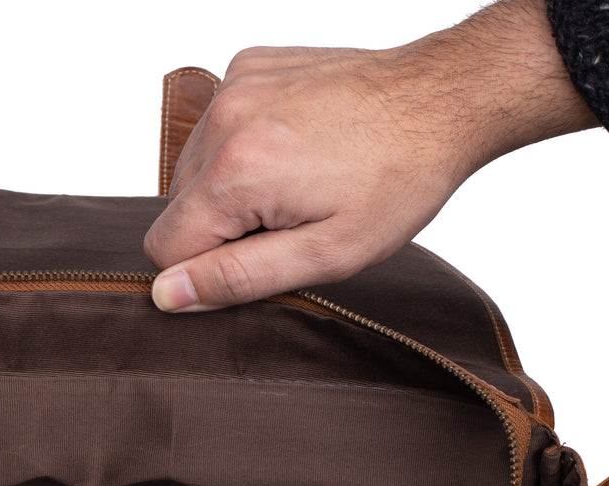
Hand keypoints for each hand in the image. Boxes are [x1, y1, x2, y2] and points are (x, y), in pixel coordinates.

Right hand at [145, 0, 596, 311]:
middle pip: (178, 208)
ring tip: (297, 180)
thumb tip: (169, 294)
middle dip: (224, 224)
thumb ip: (237, 278)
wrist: (444, 99)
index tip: (264, 252)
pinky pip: (217, 127)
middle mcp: (224, 120)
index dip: (209, 267)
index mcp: (236, 171)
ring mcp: (233, 86)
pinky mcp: (247, 67)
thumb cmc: (400, 178)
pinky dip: (245, 144)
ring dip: (233, 185)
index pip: (164, 248)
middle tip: (291, 216)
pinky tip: (295, 146)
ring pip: (193, 169)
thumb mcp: (327, 254)